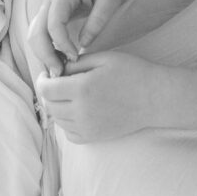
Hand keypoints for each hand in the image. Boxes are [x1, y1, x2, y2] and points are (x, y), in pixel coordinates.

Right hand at [27, 0, 130, 71]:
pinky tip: (59, 60)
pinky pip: (40, 35)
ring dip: (43, 54)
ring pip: (34, 35)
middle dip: (45, 55)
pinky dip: (45, 50)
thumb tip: (83, 45)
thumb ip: (98, 20)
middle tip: (60, 73)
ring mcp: (47, 7)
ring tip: (60, 70)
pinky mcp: (49, 15)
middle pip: (36, 31)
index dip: (61, 43)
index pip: (53, 23)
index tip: (75, 57)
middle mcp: (50, 0)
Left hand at [36, 51, 161, 142]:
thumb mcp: (104, 58)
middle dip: (48, 92)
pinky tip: (77, 109)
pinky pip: (69, 133)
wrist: (154, 98)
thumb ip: (77, 63)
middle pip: (49, 105)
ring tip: (68, 94)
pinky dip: (67, 122)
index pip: (46, 89)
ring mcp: (87, 127)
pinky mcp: (94, 137)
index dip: (42, 79)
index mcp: (82, 88)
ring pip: (57, 120)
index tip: (47, 72)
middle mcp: (81, 111)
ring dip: (57, 106)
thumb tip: (56, 68)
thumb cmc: (131, 71)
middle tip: (56, 81)